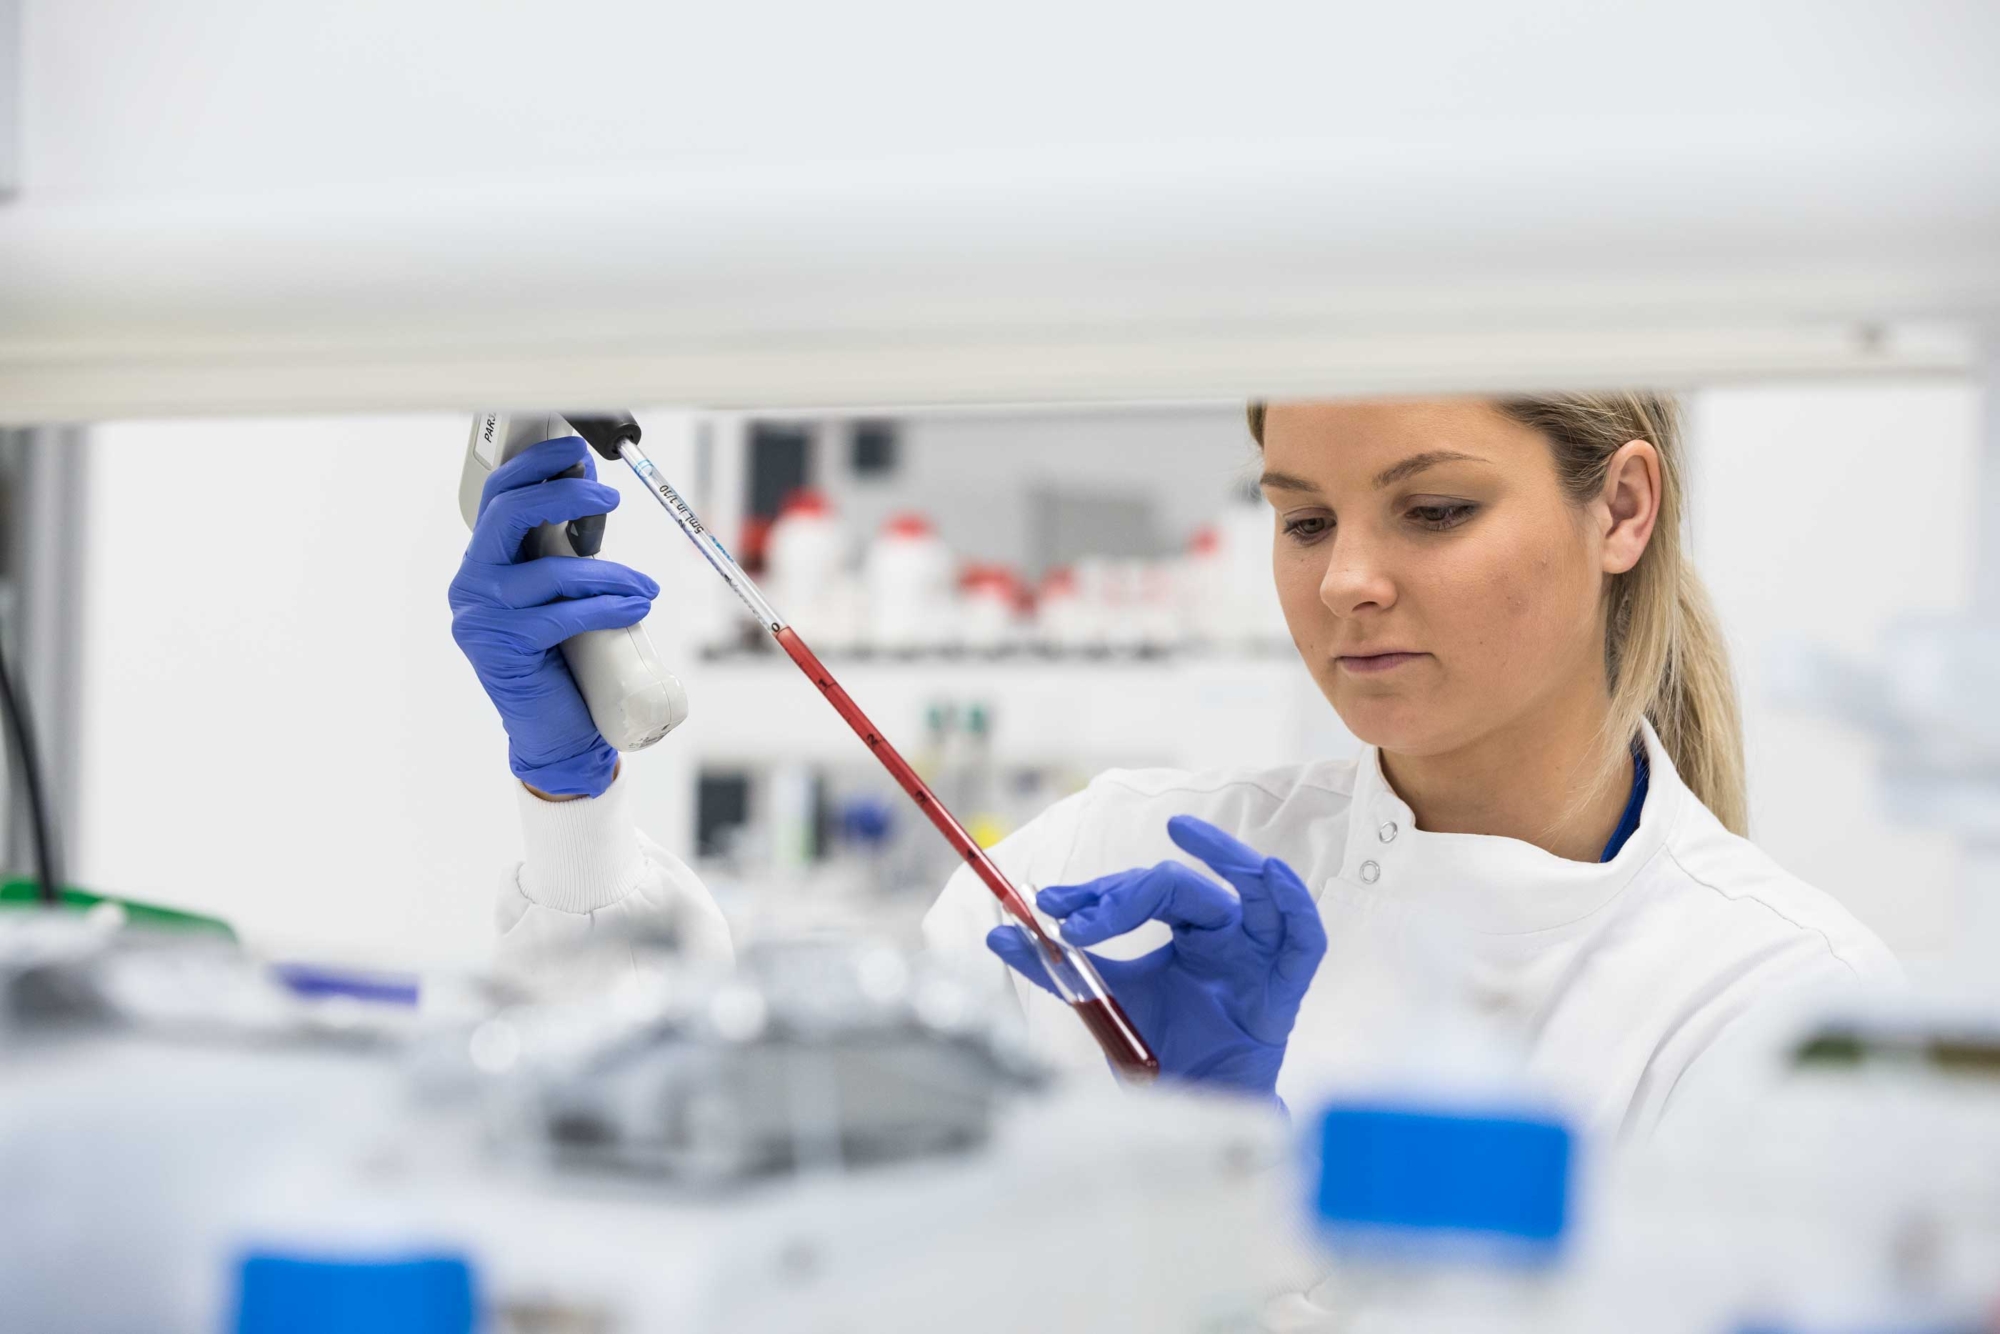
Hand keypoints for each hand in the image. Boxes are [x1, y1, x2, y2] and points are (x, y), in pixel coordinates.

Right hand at [449, 436, 657, 797]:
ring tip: (645, 587)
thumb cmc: (565, 659)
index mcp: (485, 562)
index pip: (498, 495)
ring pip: (551, 573)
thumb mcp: (563, 593)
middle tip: (608, 497)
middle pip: (511, 514)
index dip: (535, 465)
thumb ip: (565, 553)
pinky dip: (606, 607)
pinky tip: (635, 606)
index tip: (575, 452)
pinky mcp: (502, 648)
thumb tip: (593, 498)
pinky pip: (561, 614)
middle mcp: (472, 583)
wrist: (556, 731)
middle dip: (563, 495)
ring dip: (610, 574)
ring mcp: (481, 616)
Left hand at [987, 815, 1326, 1100]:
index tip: (1049, 904)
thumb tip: (1001, 935)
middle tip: (1077, 909)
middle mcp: (1222, 938)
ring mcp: (1256, 960)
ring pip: (1253, 891)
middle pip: (1185, 889)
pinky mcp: (1284, 993)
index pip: (1145, 892)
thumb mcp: (1105, 1004)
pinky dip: (1294, 903)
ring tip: (1186, 833)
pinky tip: (1271, 872)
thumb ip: (1060, 970)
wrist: (1190, 1115)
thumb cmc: (1163, 1055)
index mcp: (1184, 936)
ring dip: (1225, 857)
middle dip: (1128, 889)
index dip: (1100, 893)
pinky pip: (1304, 939)